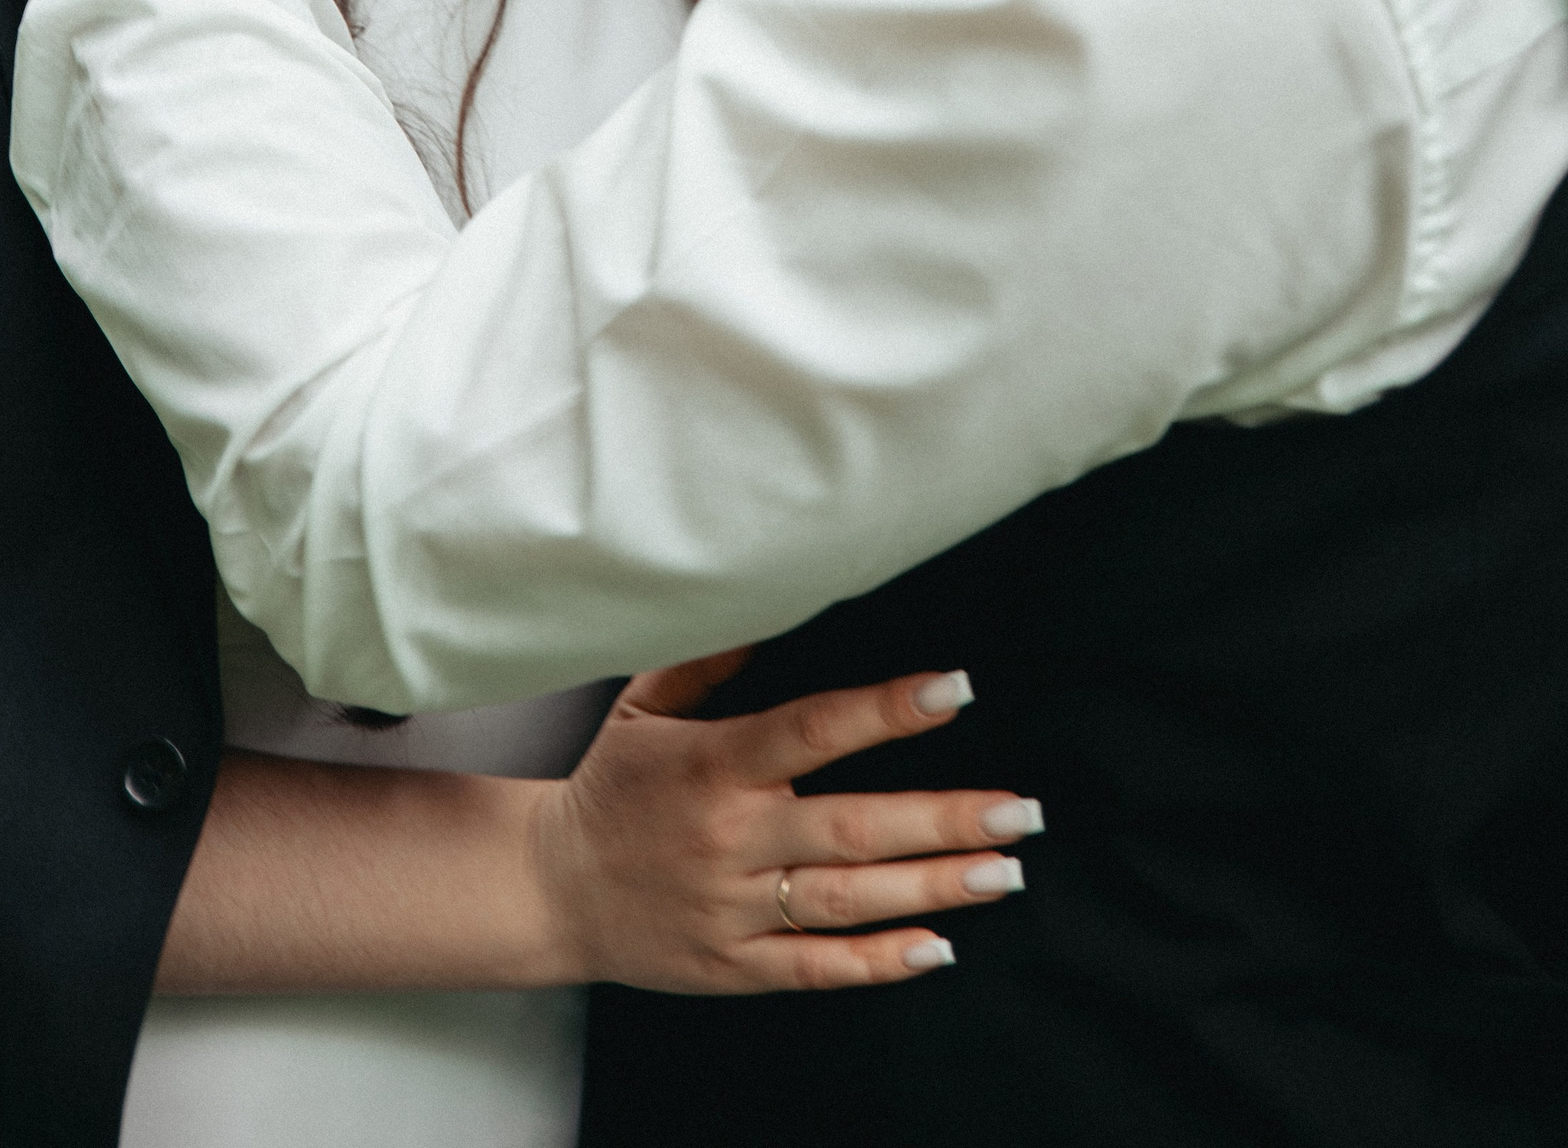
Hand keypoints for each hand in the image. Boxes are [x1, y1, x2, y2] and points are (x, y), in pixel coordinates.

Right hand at [531, 654, 1039, 993]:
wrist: (548, 890)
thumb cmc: (611, 786)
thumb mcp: (643, 705)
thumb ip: (710, 658)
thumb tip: (777, 600)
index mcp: (712, 764)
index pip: (813, 729)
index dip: (887, 709)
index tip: (955, 689)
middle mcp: (729, 837)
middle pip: (851, 827)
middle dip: (943, 818)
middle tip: (1018, 810)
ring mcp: (732, 908)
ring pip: (846, 901)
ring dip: (932, 887)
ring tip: (1003, 872)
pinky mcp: (733, 967)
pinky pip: (815, 967)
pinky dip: (878, 961)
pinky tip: (936, 947)